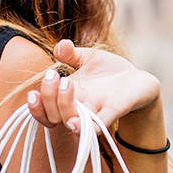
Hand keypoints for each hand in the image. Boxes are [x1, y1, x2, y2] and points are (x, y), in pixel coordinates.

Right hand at [26, 39, 161, 133]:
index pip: (44, 110)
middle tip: (55, 76)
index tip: (33, 93)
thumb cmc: (110, 72)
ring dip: (63, 106)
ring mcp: (96, 111)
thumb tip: (60, 45)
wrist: (139, 81)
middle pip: (53, 116)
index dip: (35, 107)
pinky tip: (77, 123)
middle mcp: (79, 107)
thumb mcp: (89, 58)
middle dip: (49, 97)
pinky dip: (88, 127)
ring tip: (66, 84)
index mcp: (69, 96)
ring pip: (72, 121)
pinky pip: (98, 125)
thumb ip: (71, 54)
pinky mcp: (115, 111)